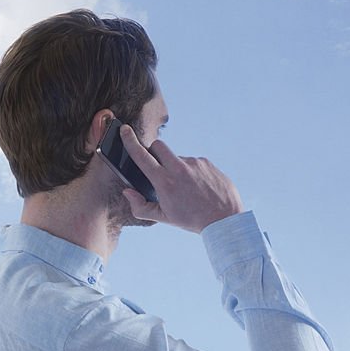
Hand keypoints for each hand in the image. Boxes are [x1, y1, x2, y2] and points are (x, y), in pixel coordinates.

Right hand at [118, 125, 243, 233]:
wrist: (225, 218)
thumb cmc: (192, 220)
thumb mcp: (164, 218)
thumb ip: (140, 207)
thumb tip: (128, 192)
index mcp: (165, 182)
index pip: (142, 156)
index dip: (130, 141)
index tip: (125, 130)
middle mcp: (179, 169)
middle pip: (158, 146)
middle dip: (153, 152)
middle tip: (157, 167)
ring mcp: (194, 163)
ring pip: (176, 157)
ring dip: (175, 167)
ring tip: (185, 187)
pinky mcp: (206, 162)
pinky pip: (192, 162)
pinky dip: (190, 171)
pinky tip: (197, 186)